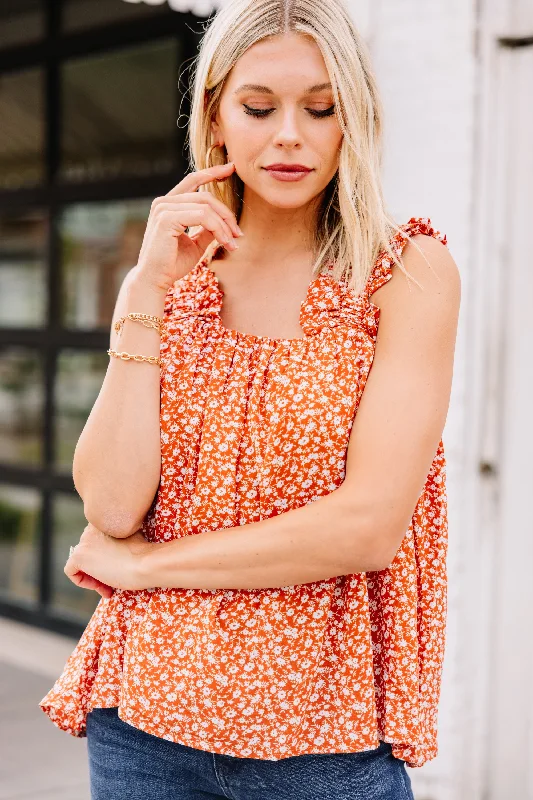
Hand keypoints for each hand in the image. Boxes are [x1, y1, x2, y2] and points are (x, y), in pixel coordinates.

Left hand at [65, 523, 152, 595]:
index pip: (95, 542)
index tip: (117, 567)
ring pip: (80, 562)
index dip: (104, 557)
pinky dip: (83, 581)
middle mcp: (91, 528)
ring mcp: (84, 542)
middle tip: (112, 579)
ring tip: (109, 586)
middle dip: (97, 568)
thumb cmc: (144, 555)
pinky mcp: (79, 556)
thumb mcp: (131, 538)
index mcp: (103, 522)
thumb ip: (117, 539)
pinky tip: (102, 586)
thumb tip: (110, 552)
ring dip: (93, 576)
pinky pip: (71, 571)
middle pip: (87, 552)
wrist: (146, 564)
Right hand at [136, 161, 243, 293]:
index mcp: (168, 204)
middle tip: (238, 234)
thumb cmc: (172, 264)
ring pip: (206, 207)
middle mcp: (163, 202)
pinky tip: (224, 242)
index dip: (212, 172)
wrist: (155, 280)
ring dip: (224, 225)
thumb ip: (207, 229)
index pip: (193, 180)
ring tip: (232, 243)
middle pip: (205, 196)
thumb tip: (224, 222)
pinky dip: (218, 229)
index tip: (230, 168)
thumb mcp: (196, 243)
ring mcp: (164, 208)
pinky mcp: (167, 218)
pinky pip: (202, 216)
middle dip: (226, 214)